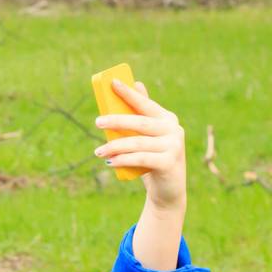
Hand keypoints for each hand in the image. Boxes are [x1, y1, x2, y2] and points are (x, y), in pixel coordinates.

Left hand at [94, 79, 185, 215]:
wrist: (167, 188)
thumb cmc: (152, 157)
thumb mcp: (148, 136)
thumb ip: (142, 113)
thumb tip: (137, 83)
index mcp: (167, 119)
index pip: (145, 104)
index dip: (129, 93)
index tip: (112, 83)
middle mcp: (173, 129)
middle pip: (141, 122)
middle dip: (117, 120)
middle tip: (97, 122)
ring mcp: (173, 146)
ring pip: (138, 143)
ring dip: (115, 146)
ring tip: (98, 151)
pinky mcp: (169, 163)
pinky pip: (141, 159)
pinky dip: (124, 160)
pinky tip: (110, 162)